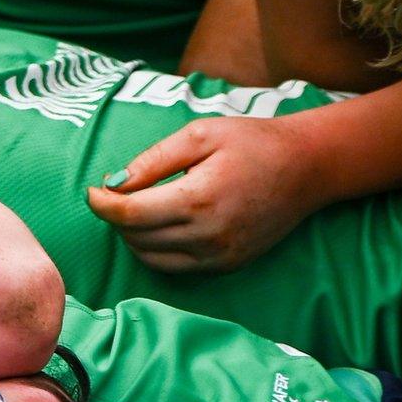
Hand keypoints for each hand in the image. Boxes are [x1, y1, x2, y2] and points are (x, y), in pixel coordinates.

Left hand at [84, 115, 325, 273]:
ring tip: (140, 207)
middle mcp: (207, 236)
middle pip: (135, 237)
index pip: (130, 215)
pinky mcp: (225, 266)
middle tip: (119, 193)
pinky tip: (161, 225)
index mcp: (199, 200)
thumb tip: (113, 184)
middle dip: (117, 216)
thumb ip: (153, 161)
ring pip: (150, 257)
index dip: (102, 204)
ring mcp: (217, 256)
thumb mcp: (200, 135)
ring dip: (134, 235)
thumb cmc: (253, 143)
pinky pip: (173, 266)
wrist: (308, 168)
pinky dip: (156, 249)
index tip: (92, 191)